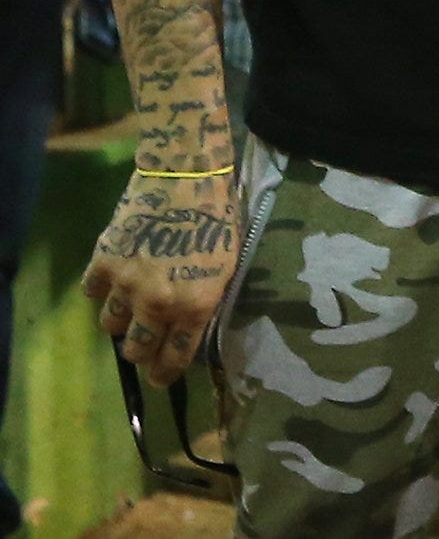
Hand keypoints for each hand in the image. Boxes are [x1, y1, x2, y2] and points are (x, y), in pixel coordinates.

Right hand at [83, 172, 242, 383]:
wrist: (185, 176)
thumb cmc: (218, 218)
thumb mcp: (228, 265)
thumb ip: (205, 300)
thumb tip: (188, 328)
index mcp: (196, 306)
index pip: (175, 357)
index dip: (166, 373)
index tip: (160, 379)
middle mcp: (158, 303)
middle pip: (136, 349)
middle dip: (140, 351)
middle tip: (142, 344)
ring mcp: (126, 285)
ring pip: (110, 325)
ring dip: (121, 320)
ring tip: (130, 307)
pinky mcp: (102, 263)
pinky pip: (92, 294)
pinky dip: (101, 290)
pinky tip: (113, 280)